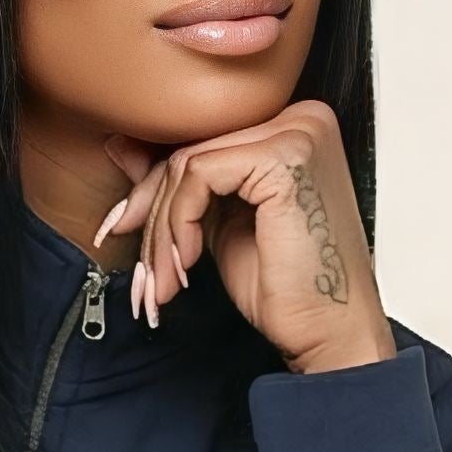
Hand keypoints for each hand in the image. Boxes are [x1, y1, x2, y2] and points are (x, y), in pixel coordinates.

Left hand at [96, 98, 390, 374]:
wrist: (330, 332)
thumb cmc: (287, 288)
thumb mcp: (218, 225)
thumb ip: (181, 182)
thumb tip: (121, 146)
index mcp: (292, 128)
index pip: (202, 140)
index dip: (154, 187)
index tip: (122, 226)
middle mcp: (301, 118)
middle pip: (192, 147)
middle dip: (151, 210)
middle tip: (143, 267)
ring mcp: (297, 133)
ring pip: (188, 163)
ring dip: (162, 229)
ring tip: (165, 280)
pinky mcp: (285, 158)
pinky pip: (199, 175)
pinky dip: (178, 223)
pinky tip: (187, 264)